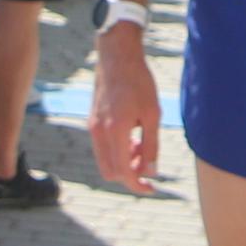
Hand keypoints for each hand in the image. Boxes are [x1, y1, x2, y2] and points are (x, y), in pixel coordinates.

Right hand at [89, 29, 161, 195]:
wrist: (117, 56)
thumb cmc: (139, 82)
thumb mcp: (152, 114)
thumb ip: (151, 145)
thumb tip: (150, 172)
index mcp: (115, 131)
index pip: (123, 173)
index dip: (137, 185)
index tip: (151, 188)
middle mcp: (99, 132)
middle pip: (110, 172)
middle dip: (129, 175)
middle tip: (147, 163)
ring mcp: (93, 126)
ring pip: (105, 160)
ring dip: (123, 162)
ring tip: (141, 144)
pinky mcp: (92, 121)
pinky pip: (102, 147)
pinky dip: (116, 150)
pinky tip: (132, 136)